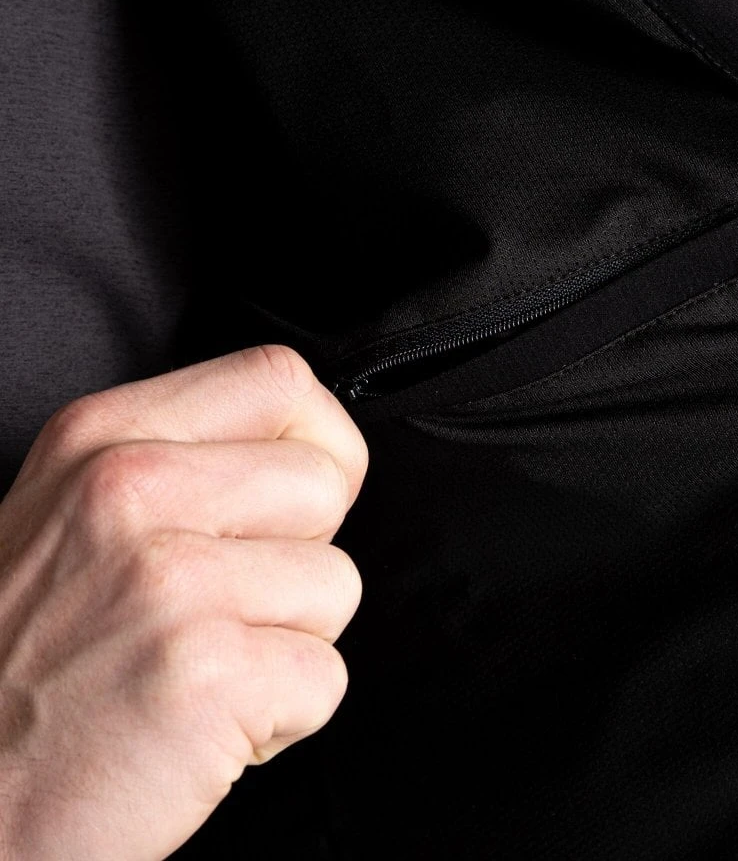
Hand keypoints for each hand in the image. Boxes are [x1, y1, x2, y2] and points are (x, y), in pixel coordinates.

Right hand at [0, 345, 367, 860]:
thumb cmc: (26, 666)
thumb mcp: (74, 515)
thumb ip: (186, 463)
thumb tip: (302, 456)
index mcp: (104, 438)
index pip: (280, 380)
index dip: (317, 444)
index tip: (293, 505)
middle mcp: (129, 490)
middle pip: (325, 482)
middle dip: (301, 557)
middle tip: (225, 610)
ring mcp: (167, 580)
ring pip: (337, 584)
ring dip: (289, 643)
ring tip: (202, 670)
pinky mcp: (204, 674)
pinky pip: (326, 679)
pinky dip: (283, 719)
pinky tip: (204, 726)